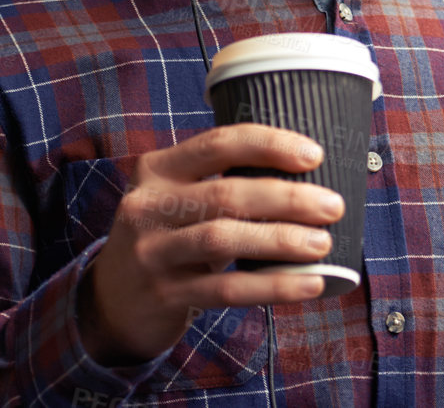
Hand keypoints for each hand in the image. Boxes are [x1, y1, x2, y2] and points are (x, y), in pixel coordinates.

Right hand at [76, 124, 344, 366]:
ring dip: (281, 240)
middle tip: (332, 205)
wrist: (111, 299)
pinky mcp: (164, 295)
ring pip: (224, 239)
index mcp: (157, 169)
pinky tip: (308, 283)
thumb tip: (307, 174)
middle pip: (226, 193)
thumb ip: (220, 181)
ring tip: (322, 243)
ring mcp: (152, 252)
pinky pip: (226, 290)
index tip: (314, 154)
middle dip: (287, 198)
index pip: (218, 143)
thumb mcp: (176, 198)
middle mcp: (148, 205)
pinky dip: (273, 286)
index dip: (269, 145)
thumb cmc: (167, 236)